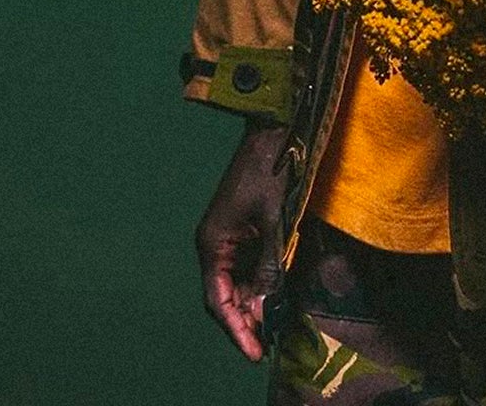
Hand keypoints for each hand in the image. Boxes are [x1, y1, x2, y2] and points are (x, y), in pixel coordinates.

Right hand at [195, 119, 290, 361]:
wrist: (273, 132)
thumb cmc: (271, 172)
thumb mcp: (273, 223)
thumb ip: (269, 266)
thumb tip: (266, 308)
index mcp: (212, 244)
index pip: (218, 301)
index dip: (236, 329)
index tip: (254, 353)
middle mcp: (214, 245)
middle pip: (225, 296)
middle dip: (245, 320)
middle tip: (267, 345)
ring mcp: (228, 238)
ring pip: (236, 284)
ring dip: (253, 304)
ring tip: (273, 328)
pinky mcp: (242, 231)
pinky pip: (247, 267)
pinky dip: (259, 284)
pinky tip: (274, 298)